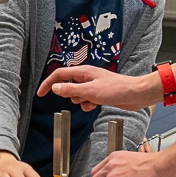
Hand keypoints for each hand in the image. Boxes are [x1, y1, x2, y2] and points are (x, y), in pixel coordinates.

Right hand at [37, 65, 157, 111]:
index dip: (48, 83)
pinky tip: (96, 105)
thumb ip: (70, 89)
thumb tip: (55, 88)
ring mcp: (93, 85)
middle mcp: (87, 76)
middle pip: (68, 85)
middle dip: (70, 95)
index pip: (59, 75)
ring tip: (92, 101)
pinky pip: (86, 100)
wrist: (135, 94)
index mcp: (83, 72)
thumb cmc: (116, 89)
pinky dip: (88, 104)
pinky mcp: (99, 93)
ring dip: (81, 101)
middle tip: (81, 98)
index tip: (40, 93)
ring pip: (77, 94)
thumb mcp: (89, 91)